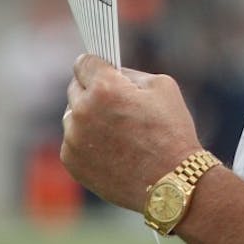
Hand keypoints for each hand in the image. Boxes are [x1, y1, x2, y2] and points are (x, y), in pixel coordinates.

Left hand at [61, 54, 202, 211]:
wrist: (171, 181)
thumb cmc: (171, 131)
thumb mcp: (161, 86)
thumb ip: (130, 74)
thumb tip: (112, 73)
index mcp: (104, 88)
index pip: (84, 63)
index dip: (96, 65)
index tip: (101, 71)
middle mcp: (83, 111)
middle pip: (75, 88)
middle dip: (93, 91)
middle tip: (114, 102)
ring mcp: (74, 138)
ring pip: (73, 116)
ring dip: (88, 117)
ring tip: (115, 129)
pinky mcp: (71, 161)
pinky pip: (73, 140)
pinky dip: (86, 141)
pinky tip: (111, 148)